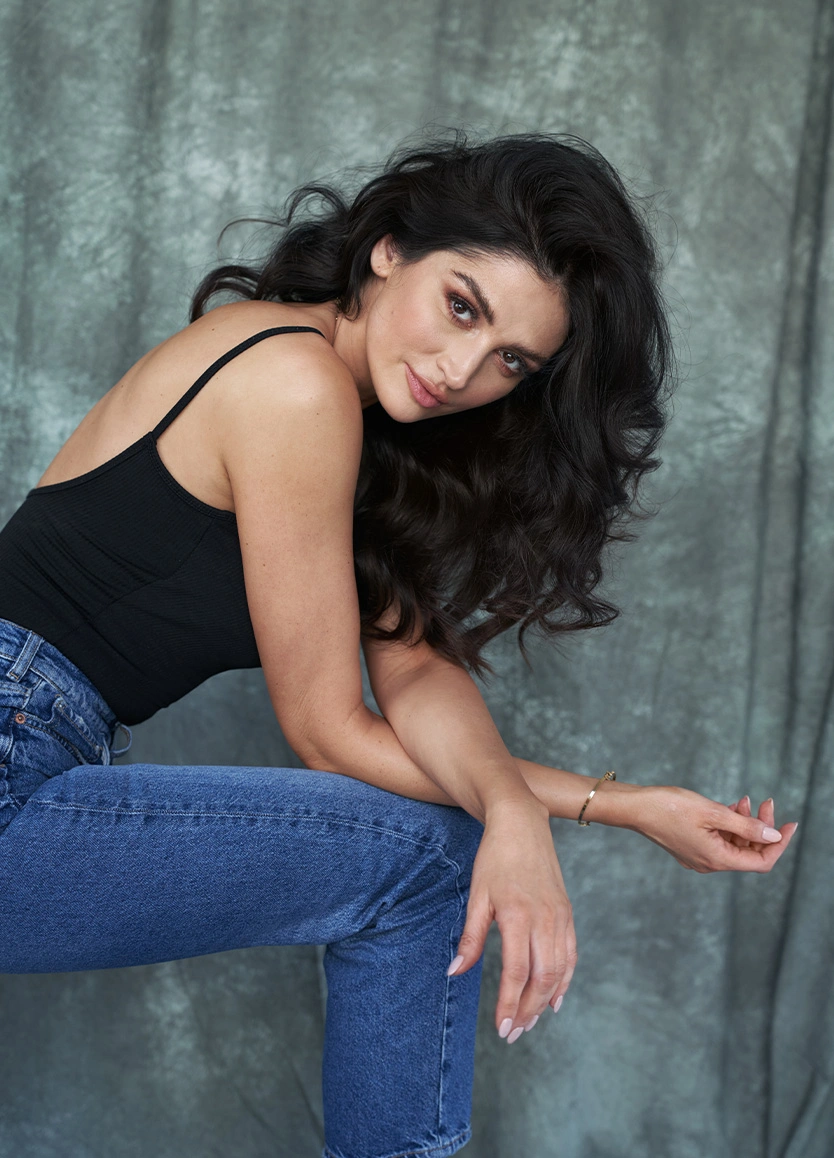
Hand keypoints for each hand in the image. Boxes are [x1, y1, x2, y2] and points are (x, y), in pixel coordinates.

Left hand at [448, 799, 574, 1041]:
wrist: (522, 823)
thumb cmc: (495, 858)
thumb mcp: (477, 896)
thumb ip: (470, 937)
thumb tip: (454, 972)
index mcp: (519, 915)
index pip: (517, 972)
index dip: (509, 1003)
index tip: (501, 1028)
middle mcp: (545, 919)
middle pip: (542, 978)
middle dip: (528, 1011)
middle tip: (513, 1034)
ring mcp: (560, 917)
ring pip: (559, 970)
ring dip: (546, 1001)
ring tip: (530, 1022)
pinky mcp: (567, 913)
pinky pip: (571, 955)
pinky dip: (565, 980)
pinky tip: (555, 999)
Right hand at [636, 785, 797, 871]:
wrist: (634, 808)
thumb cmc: (669, 807)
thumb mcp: (712, 812)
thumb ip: (745, 826)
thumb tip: (773, 836)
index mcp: (717, 859)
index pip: (761, 861)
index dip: (779, 843)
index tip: (790, 823)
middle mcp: (710, 863)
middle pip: (748, 851)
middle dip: (761, 827)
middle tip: (765, 802)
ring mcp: (699, 857)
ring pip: (734, 844)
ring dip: (744, 824)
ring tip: (744, 800)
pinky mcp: (691, 847)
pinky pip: (720, 840)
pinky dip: (729, 825)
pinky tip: (730, 806)